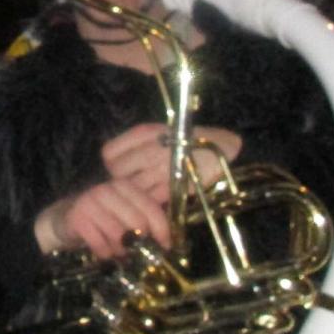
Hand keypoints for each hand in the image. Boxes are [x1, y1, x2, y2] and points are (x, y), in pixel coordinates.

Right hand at [33, 177, 169, 259]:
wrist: (63, 219)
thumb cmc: (101, 219)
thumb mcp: (123, 213)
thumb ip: (144, 220)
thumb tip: (167, 244)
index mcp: (124, 186)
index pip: (152, 209)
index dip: (162, 231)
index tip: (165, 248)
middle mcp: (108, 190)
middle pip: (138, 222)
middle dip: (141, 244)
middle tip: (138, 255)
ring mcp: (91, 201)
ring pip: (120, 235)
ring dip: (122, 251)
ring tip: (119, 254)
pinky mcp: (77, 218)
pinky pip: (101, 244)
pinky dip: (105, 254)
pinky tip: (103, 253)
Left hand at [100, 122, 242, 202]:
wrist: (224, 151)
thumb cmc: (188, 139)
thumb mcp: (160, 131)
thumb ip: (136, 143)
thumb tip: (111, 160)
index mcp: (145, 134)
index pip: (109, 153)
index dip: (111, 162)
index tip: (118, 167)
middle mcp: (150, 151)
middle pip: (117, 172)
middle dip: (120, 179)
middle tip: (130, 182)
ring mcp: (161, 170)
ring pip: (132, 188)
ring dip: (133, 193)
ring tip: (143, 192)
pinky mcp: (174, 188)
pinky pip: (151, 199)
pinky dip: (149, 202)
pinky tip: (155, 199)